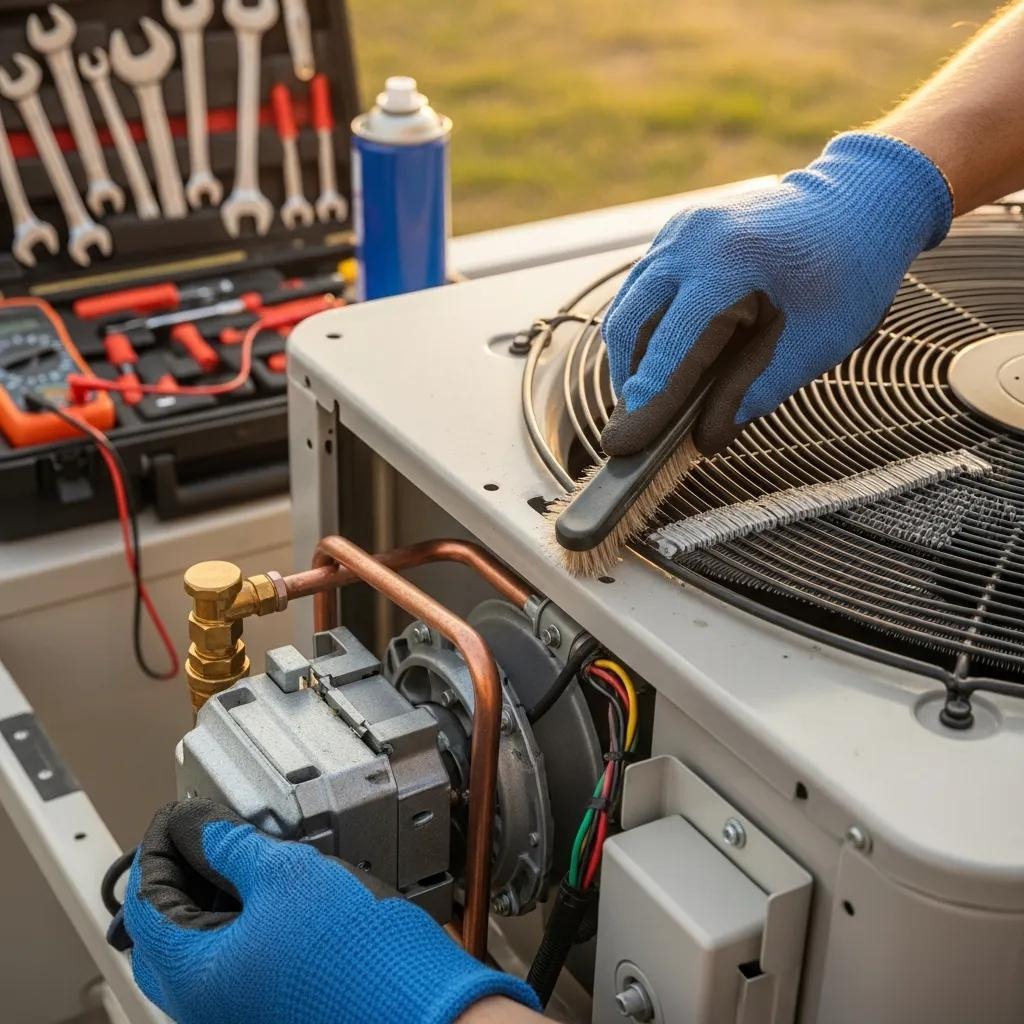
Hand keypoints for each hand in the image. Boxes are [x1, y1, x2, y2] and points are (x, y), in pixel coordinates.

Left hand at [121, 800, 539, 1023]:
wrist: (422, 1008)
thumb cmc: (358, 954)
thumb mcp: (287, 874)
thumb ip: (232, 846)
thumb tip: (198, 826)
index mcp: (194, 975)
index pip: (147, 904)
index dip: (159, 848)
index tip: (179, 817)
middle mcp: (207, 1006)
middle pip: (167, 936)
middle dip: (180, 879)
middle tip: (200, 837)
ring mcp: (241, 1013)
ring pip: (204, 953)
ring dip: (211, 902)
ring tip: (240, 857)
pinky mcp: (275, 1012)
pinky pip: (237, 967)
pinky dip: (241, 926)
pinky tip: (272, 896)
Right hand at [601, 132, 952, 456]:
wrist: (859, 201)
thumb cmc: (850, 270)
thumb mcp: (816, 344)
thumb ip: (755, 392)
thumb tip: (705, 437)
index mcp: (730, 261)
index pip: (669, 343)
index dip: (648, 399)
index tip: (627, 444)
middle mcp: (691, 240)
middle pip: (629, 324)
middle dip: (628, 382)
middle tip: (634, 428)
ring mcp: (678, 232)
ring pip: (627, 308)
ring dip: (630, 359)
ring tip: (646, 401)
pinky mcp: (674, 236)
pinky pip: (640, 291)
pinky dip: (642, 332)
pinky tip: (658, 363)